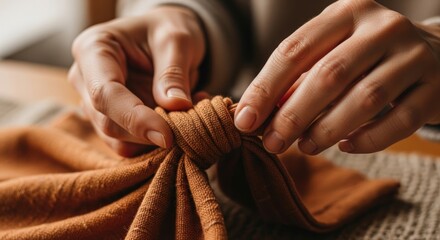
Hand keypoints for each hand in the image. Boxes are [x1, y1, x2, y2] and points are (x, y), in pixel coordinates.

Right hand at [68, 6, 205, 155]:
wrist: (167, 37)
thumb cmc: (167, 30)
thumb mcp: (177, 40)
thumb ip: (173, 74)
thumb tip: (176, 107)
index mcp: (93, 49)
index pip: (105, 94)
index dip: (135, 119)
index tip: (168, 135)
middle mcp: (85, 79)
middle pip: (108, 123)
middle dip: (149, 132)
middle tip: (190, 122)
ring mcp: (95, 103)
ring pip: (118, 140)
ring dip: (156, 139)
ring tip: (190, 113)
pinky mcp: (112, 120)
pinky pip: (130, 144)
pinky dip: (157, 141)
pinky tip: (178, 120)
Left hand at [235, 0, 439, 153]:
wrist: (435, 54)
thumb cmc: (366, 56)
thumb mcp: (331, 53)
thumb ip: (298, 80)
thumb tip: (258, 115)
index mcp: (346, 13)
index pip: (295, 49)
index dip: (265, 88)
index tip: (244, 120)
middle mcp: (382, 28)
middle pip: (329, 75)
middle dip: (293, 115)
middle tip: (272, 143)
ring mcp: (414, 55)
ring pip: (365, 100)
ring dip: (327, 130)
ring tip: (304, 147)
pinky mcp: (435, 87)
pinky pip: (400, 121)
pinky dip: (368, 140)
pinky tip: (346, 146)